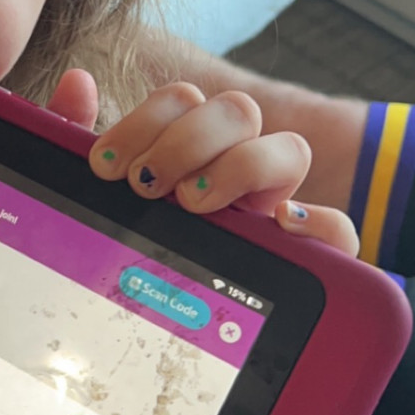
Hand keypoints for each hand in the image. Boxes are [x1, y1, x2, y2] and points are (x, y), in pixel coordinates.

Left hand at [48, 70, 357, 256]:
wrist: (144, 332)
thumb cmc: (119, 251)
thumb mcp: (91, 200)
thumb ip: (77, 140)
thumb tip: (77, 82)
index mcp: (186, 153)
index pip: (185, 101)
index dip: (148, 118)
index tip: (105, 165)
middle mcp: (235, 171)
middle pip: (238, 111)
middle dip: (187, 140)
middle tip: (147, 185)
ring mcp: (271, 211)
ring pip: (289, 150)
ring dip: (241, 165)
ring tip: (193, 203)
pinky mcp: (302, 259)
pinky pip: (338, 231)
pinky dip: (318, 222)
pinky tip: (277, 225)